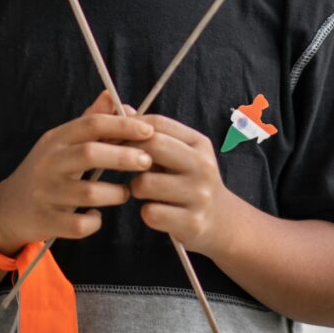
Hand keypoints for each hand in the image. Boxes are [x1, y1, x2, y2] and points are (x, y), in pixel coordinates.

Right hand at [0, 91, 153, 252]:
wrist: (8, 208)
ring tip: (125, 192)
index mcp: (56, 139)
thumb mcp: (62, 142)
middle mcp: (49, 162)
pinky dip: (93, 221)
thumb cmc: (46, 170)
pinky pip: (78, 225)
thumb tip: (114, 98)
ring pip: (88, 192)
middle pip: (90, 153)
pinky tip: (97, 217)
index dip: (122, 124)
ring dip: (115, 193)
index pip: (91, 124)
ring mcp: (45, 192)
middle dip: (123, 156)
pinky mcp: (45, 220)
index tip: (149, 129)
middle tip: (147, 160)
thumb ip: (90, 121)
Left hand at [129, 114, 229, 255]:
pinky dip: (147, 212)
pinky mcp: (192, 222)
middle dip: (128, 153)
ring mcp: (199, 195)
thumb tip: (124, 110)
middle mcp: (202, 166)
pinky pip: (151, 213)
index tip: (111, 134)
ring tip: (143, 189)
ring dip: (136, 186)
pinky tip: (155, 211)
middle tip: (119, 162)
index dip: (129, 126)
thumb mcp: (181, 153)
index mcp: (199, 143)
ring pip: (146, 183)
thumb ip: (154, 134)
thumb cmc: (189, 180)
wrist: (222, 221)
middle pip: (153, 146)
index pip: (158, 123)